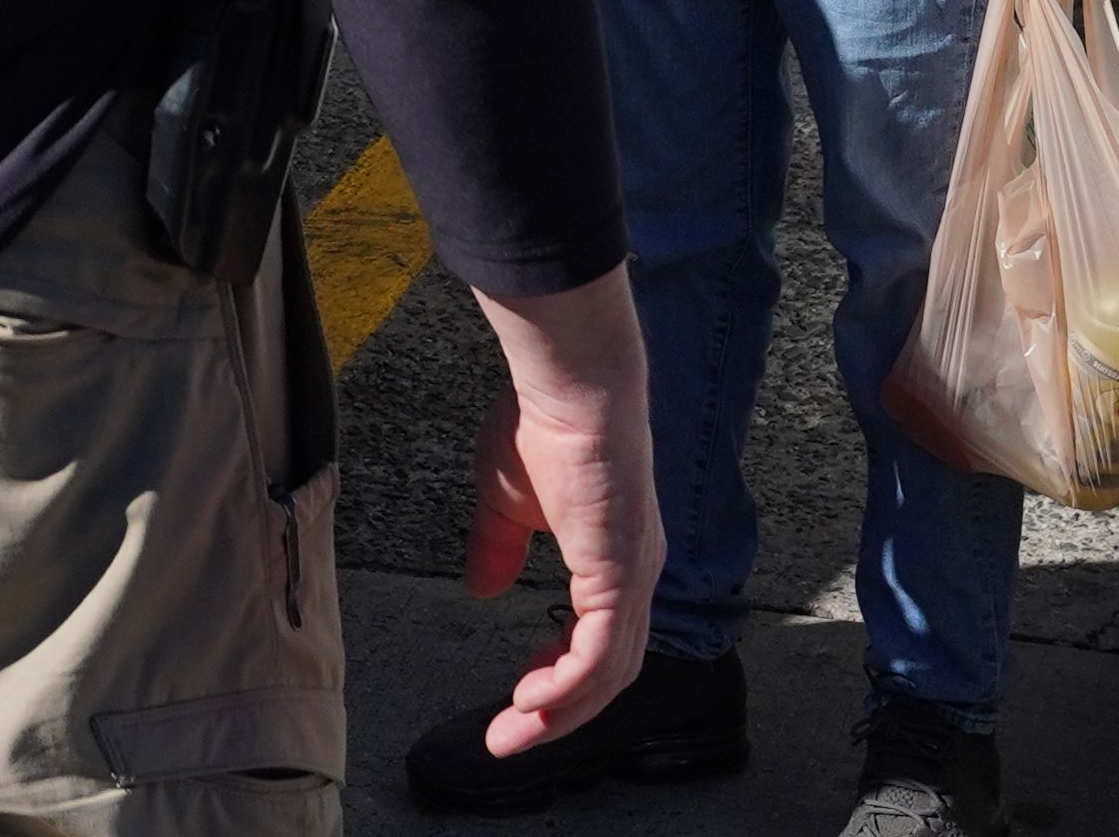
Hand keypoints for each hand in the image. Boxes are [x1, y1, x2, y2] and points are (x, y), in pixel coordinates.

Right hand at [462, 268, 659, 757]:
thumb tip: (483, 590)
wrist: (570, 382)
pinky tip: (533, 700)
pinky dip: (568, 687)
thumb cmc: (541, 422)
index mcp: (615, 554)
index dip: (562, 674)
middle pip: (609, 669)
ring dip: (560, 712)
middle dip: (559, 712)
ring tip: (514, 730)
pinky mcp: (619, 575)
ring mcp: (632, 577)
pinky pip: (600, 655)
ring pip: (608, 673)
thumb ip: (498, 547)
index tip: (522, 695)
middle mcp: (635, 573)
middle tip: (509, 736)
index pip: (600, 638)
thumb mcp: (507, 500)